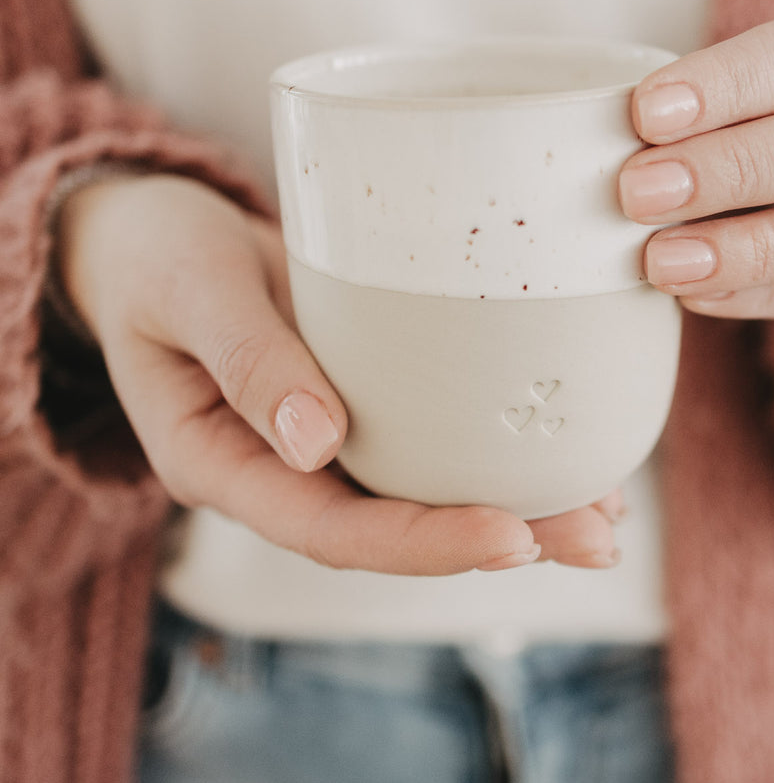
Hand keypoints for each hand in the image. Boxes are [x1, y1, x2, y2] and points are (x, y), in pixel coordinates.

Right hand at [56, 174, 621, 574]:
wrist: (156, 238)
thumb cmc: (158, 258)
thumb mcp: (189, 291)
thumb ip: (245, 359)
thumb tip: (317, 442)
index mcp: (227, 467)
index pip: (333, 531)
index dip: (424, 544)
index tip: (513, 538)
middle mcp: (287, 469)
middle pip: (399, 526)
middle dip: (501, 539)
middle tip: (596, 537)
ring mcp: (330, 437)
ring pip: (428, 489)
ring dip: (521, 505)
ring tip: (607, 512)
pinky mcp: (365, 396)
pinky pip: (433, 435)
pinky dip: (498, 445)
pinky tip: (569, 447)